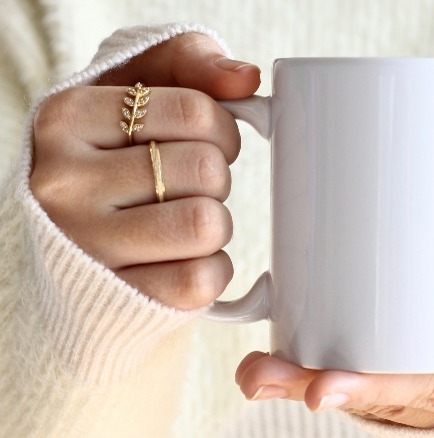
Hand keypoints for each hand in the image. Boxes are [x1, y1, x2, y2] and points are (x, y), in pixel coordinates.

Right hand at [30, 33, 260, 309]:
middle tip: (189, 186)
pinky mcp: (113, 299)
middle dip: (216, 179)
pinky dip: (211, 269)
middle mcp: (63, 182)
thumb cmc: (121, 154)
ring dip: (215, 223)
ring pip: (205, 224)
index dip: (222, 129)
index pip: (195, 112)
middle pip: (205, 170)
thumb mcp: (140, 87)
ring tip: (184, 219)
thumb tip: (245, 79)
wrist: (78, 243)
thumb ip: (192, 60)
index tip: (206, 141)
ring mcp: (83, 246)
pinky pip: (200, 279)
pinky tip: (183, 258)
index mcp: (68, 118)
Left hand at [235, 313, 433, 427]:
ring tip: (252, 369)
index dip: (367, 392)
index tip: (318, 390)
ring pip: (361, 388)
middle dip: (312, 386)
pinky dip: (322, 366)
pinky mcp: (412, 365)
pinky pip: (368, 375)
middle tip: (257, 374)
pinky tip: (279, 355)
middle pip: (372, 395)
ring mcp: (424, 383)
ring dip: (302, 380)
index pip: (417, 393)